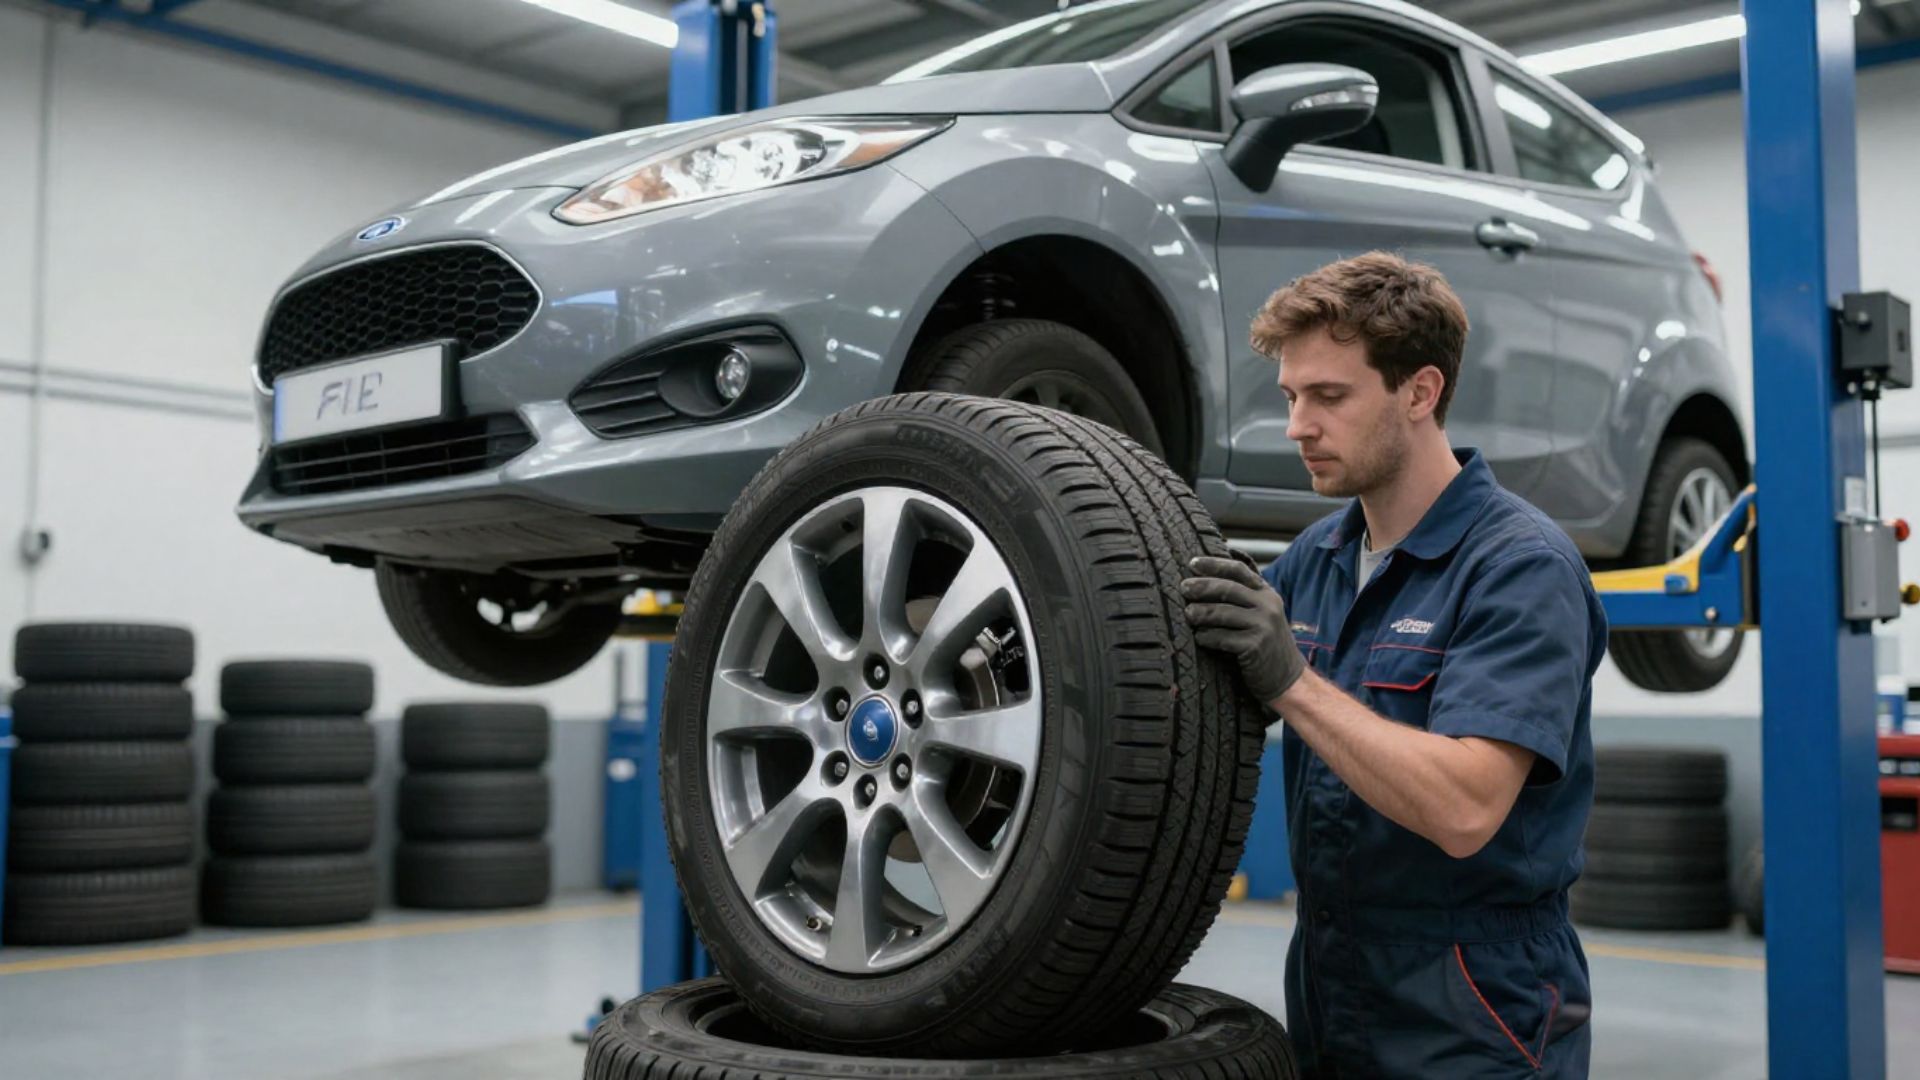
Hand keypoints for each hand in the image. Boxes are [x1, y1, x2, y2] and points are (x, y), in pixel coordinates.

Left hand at [1181, 555, 1307, 704]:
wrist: (1287, 678)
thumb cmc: (1265, 644)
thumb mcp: (1261, 615)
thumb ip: (1241, 598)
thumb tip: (1200, 583)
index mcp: (1267, 593)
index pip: (1239, 570)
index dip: (1214, 564)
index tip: (1192, 564)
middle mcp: (1268, 605)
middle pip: (1228, 588)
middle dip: (1202, 586)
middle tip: (1183, 588)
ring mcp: (1263, 625)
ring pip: (1223, 612)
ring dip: (1201, 612)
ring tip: (1188, 614)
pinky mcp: (1256, 645)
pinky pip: (1223, 638)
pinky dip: (1207, 637)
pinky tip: (1199, 637)